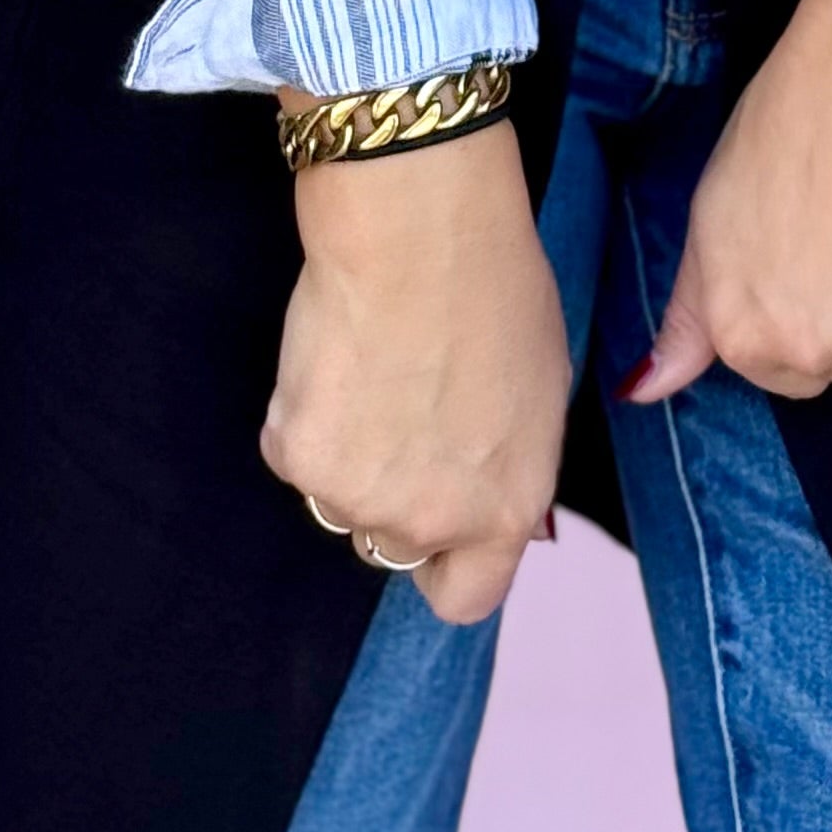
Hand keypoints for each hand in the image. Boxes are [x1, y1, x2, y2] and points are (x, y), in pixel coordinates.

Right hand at [261, 119, 569, 623]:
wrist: (421, 233)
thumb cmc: (495, 288)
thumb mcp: (538, 390)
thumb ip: (508, 461)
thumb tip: (485, 479)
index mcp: (507, 510)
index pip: (468, 598)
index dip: (449, 566)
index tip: (440, 532)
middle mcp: (433, 521)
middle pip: (394, 546)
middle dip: (393, 495)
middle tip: (400, 414)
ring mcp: (360, 497)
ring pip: (339, 500)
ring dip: (347, 456)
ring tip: (371, 372)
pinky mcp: (299, 457)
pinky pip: (293, 450)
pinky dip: (304, 413)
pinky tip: (335, 354)